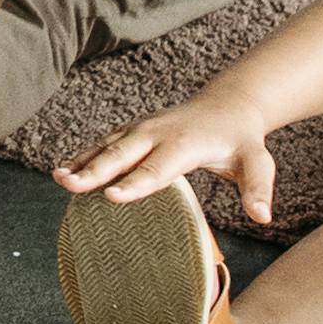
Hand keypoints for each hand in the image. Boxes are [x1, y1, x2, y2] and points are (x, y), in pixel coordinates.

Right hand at [58, 100, 278, 230]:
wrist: (227, 106)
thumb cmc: (242, 141)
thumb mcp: (258, 163)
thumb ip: (259, 189)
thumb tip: (263, 217)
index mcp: (185, 144)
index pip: (157, 168)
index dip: (135, 183)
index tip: (111, 196)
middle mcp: (157, 133)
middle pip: (122, 154)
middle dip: (95, 170)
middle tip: (70, 184)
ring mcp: (141, 130)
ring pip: (107, 146)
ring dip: (81, 162)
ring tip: (58, 179)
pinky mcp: (132, 131)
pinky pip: (104, 144)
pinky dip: (82, 156)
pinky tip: (63, 172)